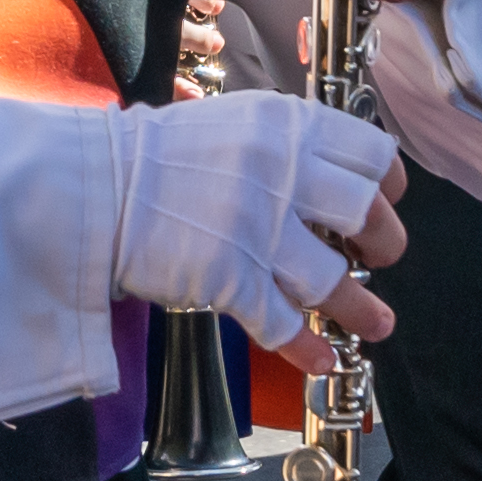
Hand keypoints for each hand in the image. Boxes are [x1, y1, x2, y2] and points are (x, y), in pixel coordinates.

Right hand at [104, 89, 414, 354]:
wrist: (95, 185)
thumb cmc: (159, 155)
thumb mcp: (236, 121)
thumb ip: (288, 144)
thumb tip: (334, 180)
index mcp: (288, 126)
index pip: (373, 155)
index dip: (386, 186)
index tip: (382, 202)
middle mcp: (283, 172)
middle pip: (367, 216)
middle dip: (384, 243)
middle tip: (376, 257)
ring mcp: (257, 228)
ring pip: (333, 278)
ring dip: (361, 308)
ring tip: (377, 323)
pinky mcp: (229, 278)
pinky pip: (283, 323)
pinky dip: (307, 347)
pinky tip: (322, 358)